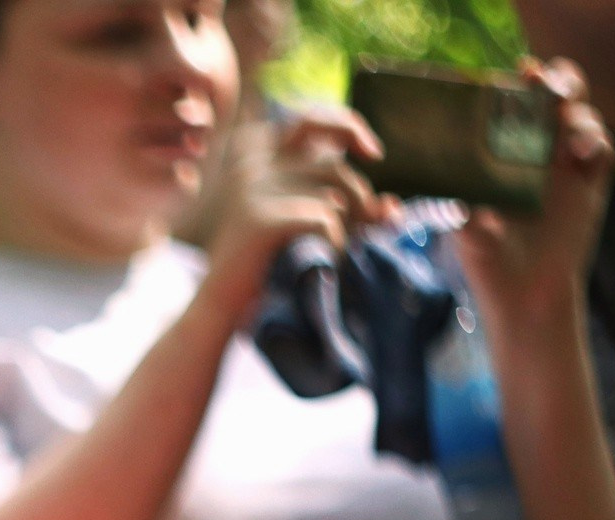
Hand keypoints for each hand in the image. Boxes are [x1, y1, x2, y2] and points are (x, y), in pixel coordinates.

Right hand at [204, 108, 391, 316]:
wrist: (222, 304)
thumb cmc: (265, 264)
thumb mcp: (305, 224)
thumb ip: (345, 207)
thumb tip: (392, 207)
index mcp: (256, 155)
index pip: (312, 121)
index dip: (349, 129)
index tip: (374, 155)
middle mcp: (251, 164)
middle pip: (331, 164)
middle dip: (359, 193)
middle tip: (370, 220)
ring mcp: (253, 188)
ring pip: (332, 194)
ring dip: (349, 225)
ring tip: (338, 249)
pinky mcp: (259, 216)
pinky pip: (323, 219)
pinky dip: (335, 242)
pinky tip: (324, 260)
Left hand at [455, 61, 614, 331]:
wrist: (522, 294)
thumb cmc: (486, 257)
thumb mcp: (464, 222)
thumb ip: (459, 194)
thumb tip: (434, 171)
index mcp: (507, 150)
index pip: (518, 102)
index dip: (519, 83)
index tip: (514, 72)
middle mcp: (541, 148)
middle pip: (558, 97)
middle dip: (555, 80)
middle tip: (542, 82)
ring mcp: (570, 163)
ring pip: (582, 117)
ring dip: (575, 112)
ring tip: (562, 119)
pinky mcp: (594, 182)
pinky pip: (603, 150)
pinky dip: (595, 141)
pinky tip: (580, 149)